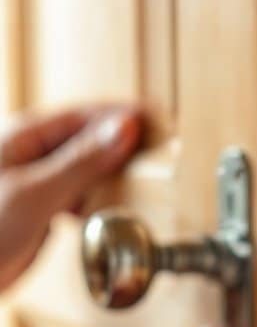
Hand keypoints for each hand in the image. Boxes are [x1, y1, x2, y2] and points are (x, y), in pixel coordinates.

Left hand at [0, 105, 141, 290]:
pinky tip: (109, 211)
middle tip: (162, 150)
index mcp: (24, 136)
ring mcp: (35, 181)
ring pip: (85, 169)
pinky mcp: (38, 209)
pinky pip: (77, 196)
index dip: (124, 115)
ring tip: (143, 179)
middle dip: (123, 144)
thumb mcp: (36, 192)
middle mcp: (30, 154)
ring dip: (112, 175)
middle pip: (88, 140)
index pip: (86, 116)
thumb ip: (82, 162)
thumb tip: (125, 129)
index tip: (159, 118)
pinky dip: (97, 201)